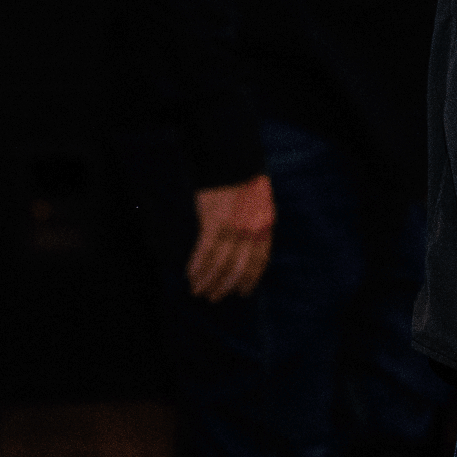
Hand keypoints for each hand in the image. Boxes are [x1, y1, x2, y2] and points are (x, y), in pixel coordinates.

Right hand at [187, 173, 274, 299]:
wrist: (234, 160)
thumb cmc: (246, 181)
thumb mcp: (262, 205)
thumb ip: (257, 227)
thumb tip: (246, 249)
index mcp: (266, 226)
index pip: (259, 261)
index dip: (250, 279)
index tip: (241, 292)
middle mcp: (251, 230)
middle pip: (237, 267)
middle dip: (225, 285)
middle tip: (214, 296)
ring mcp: (233, 227)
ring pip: (219, 263)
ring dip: (207, 279)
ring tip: (198, 290)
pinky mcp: (214, 222)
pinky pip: (205, 251)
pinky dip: (197, 265)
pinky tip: (191, 275)